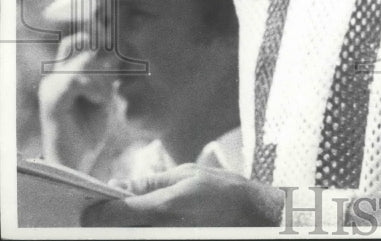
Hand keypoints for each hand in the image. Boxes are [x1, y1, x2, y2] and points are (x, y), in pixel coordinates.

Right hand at [38, 32, 118, 172]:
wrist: (75, 162)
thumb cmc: (90, 129)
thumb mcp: (104, 92)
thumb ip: (108, 70)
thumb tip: (121, 46)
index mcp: (65, 71)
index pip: (81, 38)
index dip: (101, 38)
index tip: (121, 55)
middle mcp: (55, 74)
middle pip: (84, 43)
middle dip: (107, 56)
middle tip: (117, 77)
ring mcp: (51, 86)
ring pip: (84, 60)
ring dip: (104, 76)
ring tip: (107, 95)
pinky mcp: (51, 100)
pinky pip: (77, 79)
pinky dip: (96, 88)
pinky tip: (102, 102)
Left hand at [80, 164, 284, 226]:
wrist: (258, 220)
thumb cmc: (227, 194)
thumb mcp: (189, 175)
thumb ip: (148, 184)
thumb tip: (115, 187)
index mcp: (160, 210)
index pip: (105, 217)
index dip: (94, 209)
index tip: (92, 204)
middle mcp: (158, 234)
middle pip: (111, 234)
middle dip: (107, 221)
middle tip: (110, 212)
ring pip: (127, 239)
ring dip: (125, 229)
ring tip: (138, 218)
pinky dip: (141, 233)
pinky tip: (152, 225)